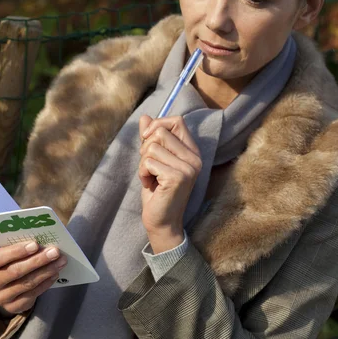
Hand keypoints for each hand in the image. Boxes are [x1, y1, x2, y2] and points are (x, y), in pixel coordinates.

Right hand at [0, 241, 66, 314]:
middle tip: (55, 251)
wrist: (6, 278)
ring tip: (60, 261)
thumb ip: (14, 234)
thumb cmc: (9, 253)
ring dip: (46, 271)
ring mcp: (0, 297)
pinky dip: (45, 284)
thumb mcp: (6, 243)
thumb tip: (31, 222)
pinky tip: (55, 274)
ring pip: (26, 284)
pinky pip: (31, 296)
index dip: (16, 251)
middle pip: (14, 272)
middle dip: (37, 260)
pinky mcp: (12, 307)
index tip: (35, 244)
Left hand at [139, 114, 201, 253]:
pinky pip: (149, 162)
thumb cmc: (157, 190)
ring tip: (150, 177)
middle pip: (160, 132)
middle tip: (149, 166)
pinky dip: (143, 173)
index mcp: (191, 151)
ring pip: (152, 147)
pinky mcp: (178, 177)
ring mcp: (188, 168)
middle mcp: (194, 157)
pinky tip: (150, 185)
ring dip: (143, 163)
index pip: (177, 120)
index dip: (158, 124)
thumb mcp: (153, 160)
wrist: (162, 222)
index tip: (147, 138)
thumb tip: (145, 117)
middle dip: (146, 147)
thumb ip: (151, 138)